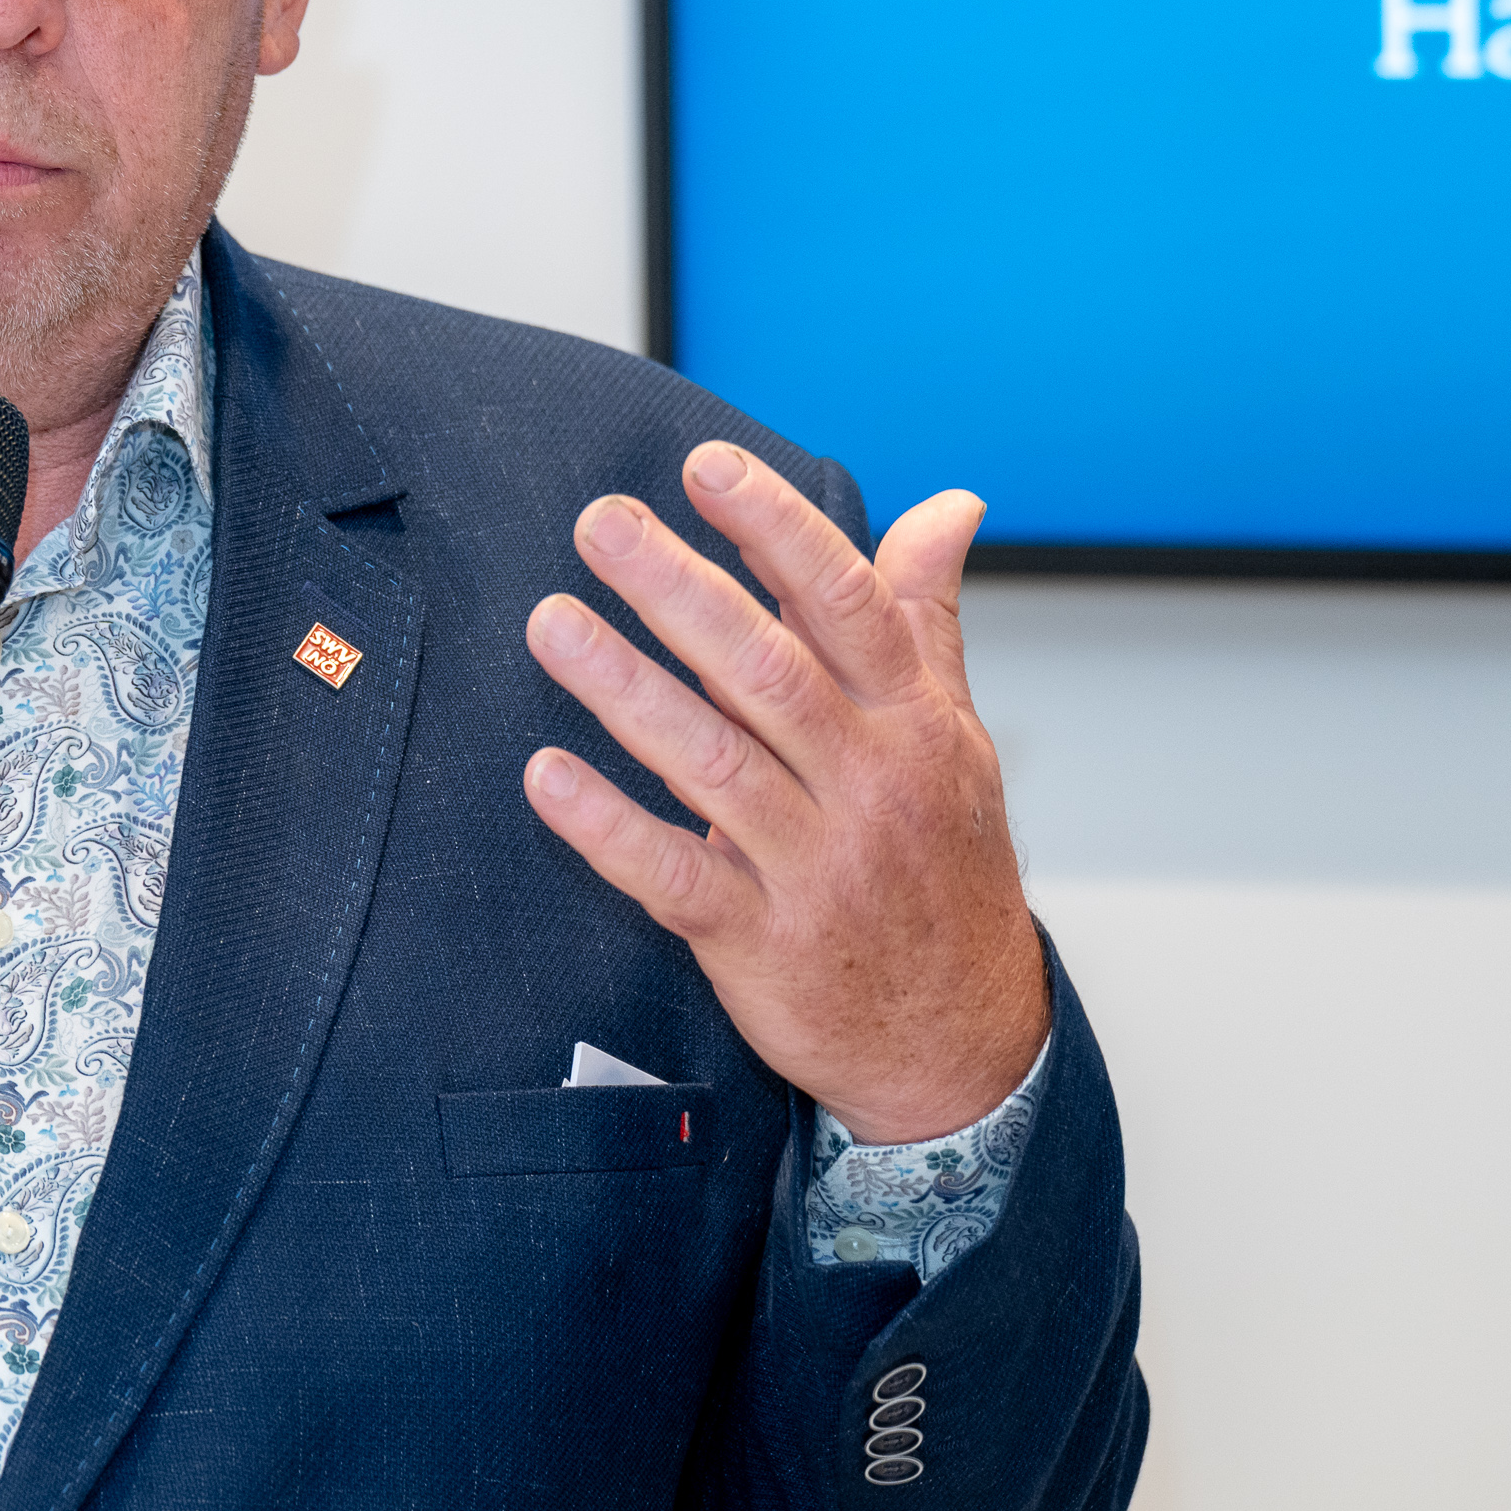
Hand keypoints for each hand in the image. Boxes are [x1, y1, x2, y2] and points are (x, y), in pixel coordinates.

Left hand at [519, 444, 1047, 1143]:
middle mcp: (867, 785)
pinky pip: (675, 875)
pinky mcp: (759, 940)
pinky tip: (546, 775)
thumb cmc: (946, 869)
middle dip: (677, 589)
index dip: (776, 529)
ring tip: (550, 623)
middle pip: (766, 670)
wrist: (963, 1044)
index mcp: (911, 724)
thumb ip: (927, 616)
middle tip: (597, 523)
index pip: (845, 606)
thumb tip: (950, 506)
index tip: (706, 467)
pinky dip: (607, 827)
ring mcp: (812, 865)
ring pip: (711, 761)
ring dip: (625, 688)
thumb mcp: (957, 736)